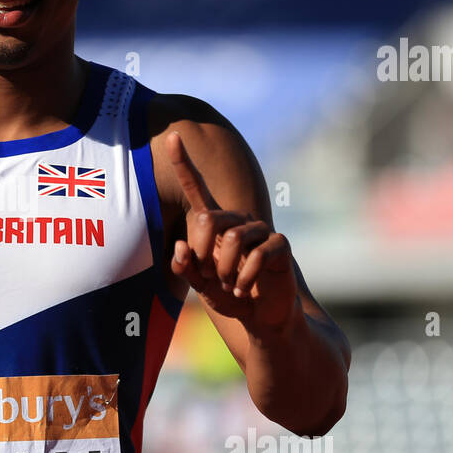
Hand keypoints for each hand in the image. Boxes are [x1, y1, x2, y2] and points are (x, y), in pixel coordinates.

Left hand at [165, 131, 296, 333]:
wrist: (262, 316)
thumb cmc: (229, 295)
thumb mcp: (200, 284)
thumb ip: (186, 267)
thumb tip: (182, 246)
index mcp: (214, 225)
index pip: (195, 189)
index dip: (183, 164)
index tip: (172, 136)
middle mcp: (237, 221)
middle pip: (207, 219)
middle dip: (202, 255)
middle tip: (212, 276)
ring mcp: (260, 230)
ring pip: (231, 240)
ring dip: (225, 271)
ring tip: (231, 284)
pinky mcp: (279, 245)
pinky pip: (257, 255)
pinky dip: (245, 278)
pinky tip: (245, 288)